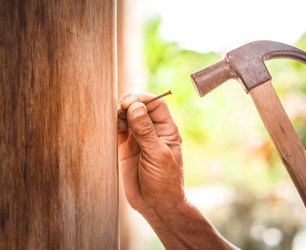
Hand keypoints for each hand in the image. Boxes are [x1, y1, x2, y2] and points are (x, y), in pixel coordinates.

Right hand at [118, 93, 184, 213]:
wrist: (155, 205)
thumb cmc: (164, 181)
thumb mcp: (157, 155)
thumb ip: (145, 132)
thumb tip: (136, 107)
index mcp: (167, 130)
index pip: (156, 104)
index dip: (143, 99)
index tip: (128, 102)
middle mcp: (153, 131)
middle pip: (140, 108)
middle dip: (128, 104)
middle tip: (118, 109)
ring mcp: (139, 139)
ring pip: (128, 117)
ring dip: (119, 115)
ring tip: (113, 121)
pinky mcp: (126, 148)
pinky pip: (118, 131)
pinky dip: (112, 126)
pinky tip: (109, 127)